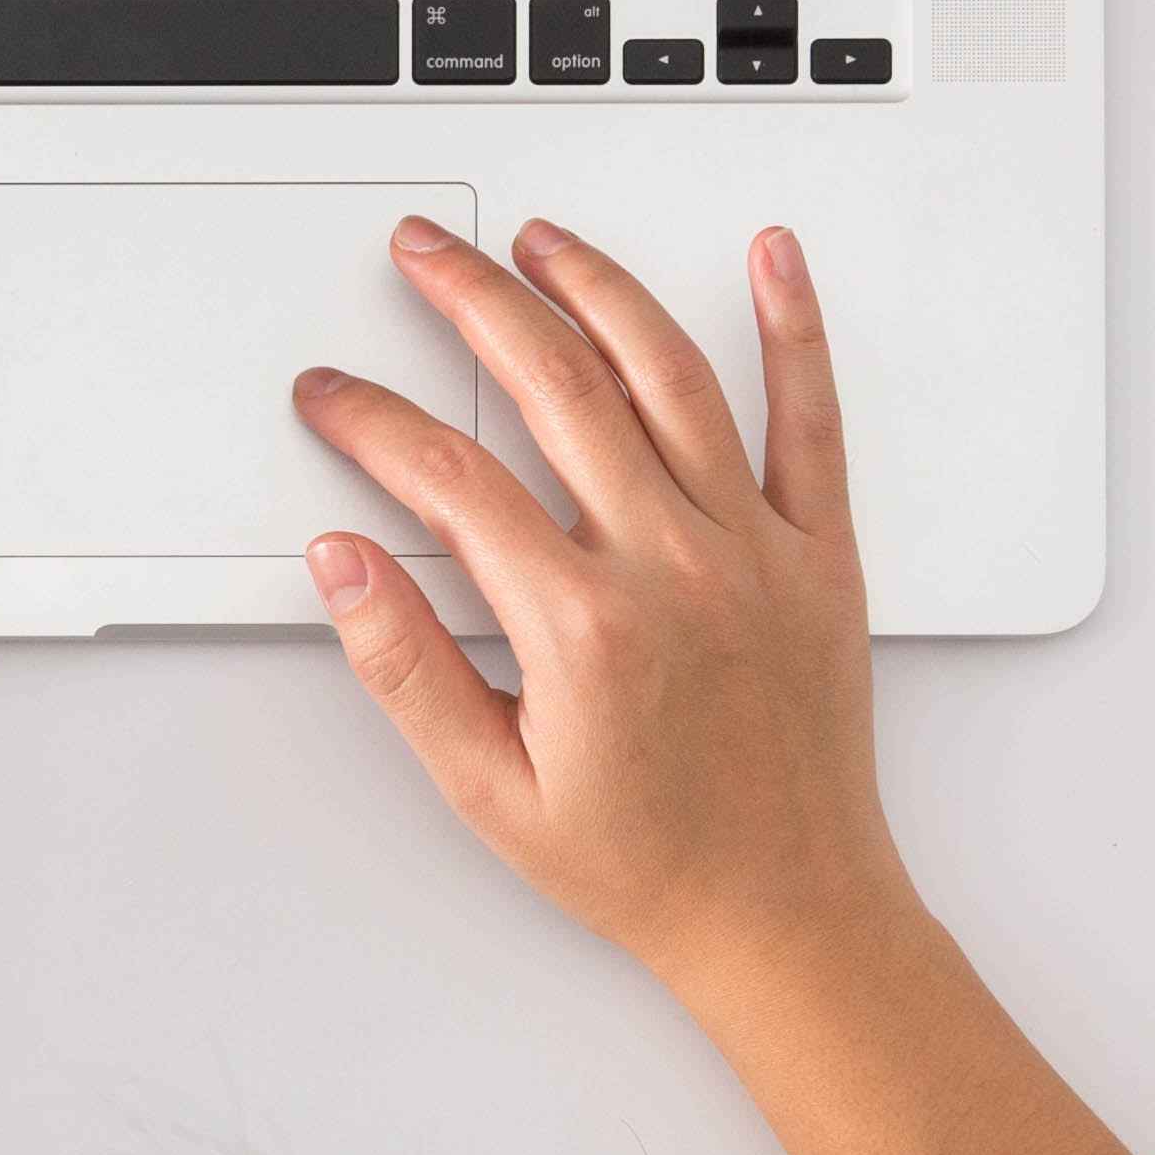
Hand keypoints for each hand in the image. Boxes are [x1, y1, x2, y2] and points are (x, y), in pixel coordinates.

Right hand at [292, 220, 905, 982]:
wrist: (788, 915)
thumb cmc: (648, 864)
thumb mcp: (489, 790)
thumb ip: (406, 666)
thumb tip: (343, 562)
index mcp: (582, 626)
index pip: (450, 479)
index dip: (374, 419)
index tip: (333, 393)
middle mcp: (673, 567)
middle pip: (555, 386)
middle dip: (472, 299)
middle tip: (424, 252)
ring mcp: (754, 551)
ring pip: (669, 376)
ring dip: (597, 289)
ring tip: (543, 240)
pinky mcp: (820, 555)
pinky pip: (810, 421)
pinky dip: (795, 329)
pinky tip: (772, 259)